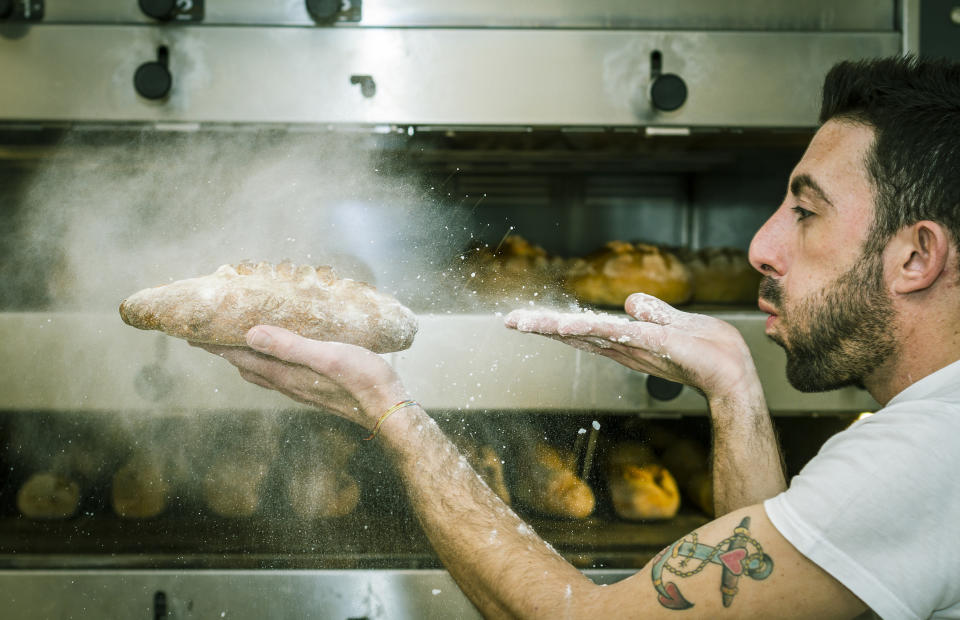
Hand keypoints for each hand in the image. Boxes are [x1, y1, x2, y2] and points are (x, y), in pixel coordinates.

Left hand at [192, 325, 408, 429]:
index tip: (193, 332)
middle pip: (245, 366)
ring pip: (261, 373)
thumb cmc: (363, 380)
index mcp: (286, 374)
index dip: (216, 345)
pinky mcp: (314, 390)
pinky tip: (278, 355)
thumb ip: (290, 345)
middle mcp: (288, 384)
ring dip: (245, 357)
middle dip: (224, 350)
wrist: (388, 409)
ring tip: (235, 342)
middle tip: (207, 334)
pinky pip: (279, 375)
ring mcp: (301, 389)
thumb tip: (250, 333)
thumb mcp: (328, 356)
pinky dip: (267, 362)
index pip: (240, 357)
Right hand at [504, 293, 758, 399]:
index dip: (554, 325)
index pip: (584, 330)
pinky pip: (618, 335)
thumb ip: (654, 312)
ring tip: (527, 323)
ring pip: (589, 334)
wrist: (736, 374)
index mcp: (627, 341)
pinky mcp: (654, 344)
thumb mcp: (677, 322)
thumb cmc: (711, 350)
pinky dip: (591, 332)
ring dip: (557, 329)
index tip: (523, 320)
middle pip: (576, 334)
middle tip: (510, 321)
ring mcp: (636, 347)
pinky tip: (569, 329)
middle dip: (542, 327)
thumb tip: (631, 301)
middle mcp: (625, 347)